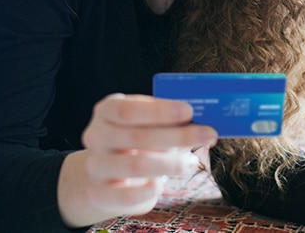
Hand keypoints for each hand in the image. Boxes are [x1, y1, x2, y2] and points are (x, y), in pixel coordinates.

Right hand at [57, 94, 217, 227]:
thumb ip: (170, 119)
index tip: (189, 111)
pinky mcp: (100, 193)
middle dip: (178, 136)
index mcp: (106, 110)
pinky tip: (161, 183)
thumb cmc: (137, 140)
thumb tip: (203, 121)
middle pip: (137, 137)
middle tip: (208, 134)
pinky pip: (129, 194)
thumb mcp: (148, 123)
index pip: (128, 109)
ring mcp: (96, 165)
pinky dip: (151, 189)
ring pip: (136, 165)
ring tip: (191, 162)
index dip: (159, 111)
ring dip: (171, 164)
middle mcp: (95, 136)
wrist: (108, 173)